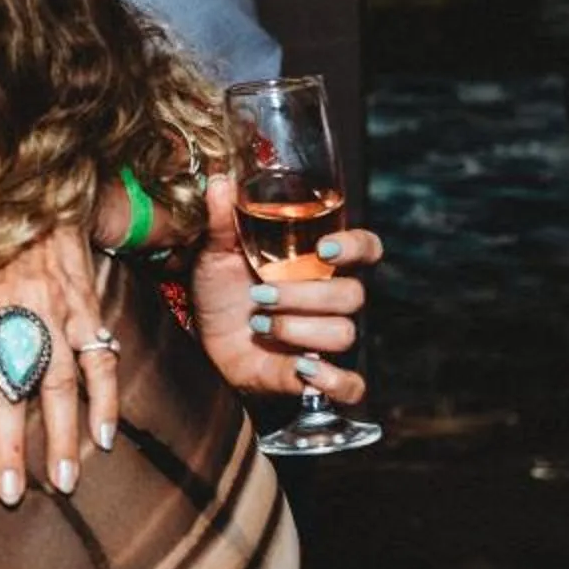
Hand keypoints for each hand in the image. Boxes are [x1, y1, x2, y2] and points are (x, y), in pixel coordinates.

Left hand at [0, 228, 107, 505]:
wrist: (31, 186)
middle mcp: (8, 303)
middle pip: (8, 383)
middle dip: (8, 443)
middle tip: (8, 493)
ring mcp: (52, 305)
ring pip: (58, 379)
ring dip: (61, 433)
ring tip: (62, 480)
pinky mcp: (85, 303)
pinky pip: (99, 356)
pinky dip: (105, 398)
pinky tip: (104, 436)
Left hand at [186, 176, 380, 404]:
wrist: (202, 344)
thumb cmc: (220, 293)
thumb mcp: (215, 254)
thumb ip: (223, 220)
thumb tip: (221, 183)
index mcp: (316, 265)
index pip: (366, 249)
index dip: (357, 247)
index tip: (324, 249)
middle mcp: (328, 300)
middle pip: (353, 295)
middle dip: (305, 295)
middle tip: (259, 295)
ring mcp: (324, 338)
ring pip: (344, 333)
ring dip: (298, 329)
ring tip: (258, 325)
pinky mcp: (315, 376)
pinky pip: (351, 385)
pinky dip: (333, 381)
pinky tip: (302, 368)